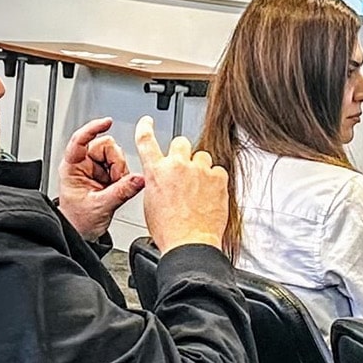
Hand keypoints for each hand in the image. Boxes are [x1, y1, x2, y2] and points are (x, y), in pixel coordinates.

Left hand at [56, 117, 145, 240]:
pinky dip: (125, 177)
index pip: (80, 141)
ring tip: (113, 188)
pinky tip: (117, 188)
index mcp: (72, 167)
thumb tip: (140, 178)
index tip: (107, 122)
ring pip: (117, 156)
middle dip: (116, 163)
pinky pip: (123, 167)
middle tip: (115, 181)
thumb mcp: (100, 206)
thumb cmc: (79, 221)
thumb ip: (121, 191)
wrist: (82, 233)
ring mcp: (96, 169)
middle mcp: (84, 165)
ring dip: (121, 171)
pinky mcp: (107, 175)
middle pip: (107, 146)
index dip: (93, 129)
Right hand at [134, 116, 228, 252]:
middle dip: (182, 153)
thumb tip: (164, 179)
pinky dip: (215, 179)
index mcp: (156, 172)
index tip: (147, 121)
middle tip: (185, 170)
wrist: (189, 241)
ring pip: (202, 156)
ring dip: (200, 167)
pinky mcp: (218, 177)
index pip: (146, 141)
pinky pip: (218, 169)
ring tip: (199, 188)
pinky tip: (210, 193)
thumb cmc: (169, 229)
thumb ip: (157, 182)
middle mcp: (177, 166)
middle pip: (181, 142)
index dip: (145, 127)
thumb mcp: (151, 202)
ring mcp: (199, 170)